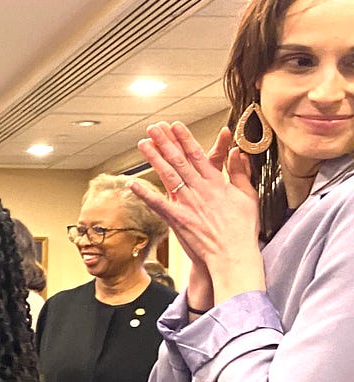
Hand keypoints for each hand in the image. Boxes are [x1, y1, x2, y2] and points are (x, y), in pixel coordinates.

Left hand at [133, 121, 264, 301]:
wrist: (234, 255)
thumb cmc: (242, 229)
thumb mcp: (248, 197)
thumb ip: (240, 173)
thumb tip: (237, 153)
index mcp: (216, 184)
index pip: (198, 155)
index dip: (185, 139)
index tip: (175, 126)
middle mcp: (201, 190)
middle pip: (180, 161)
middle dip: (166, 142)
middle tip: (154, 127)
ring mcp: (188, 204)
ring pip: (168, 176)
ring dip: (154, 159)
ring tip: (143, 144)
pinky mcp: (178, 219)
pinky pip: (158, 204)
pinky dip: (145, 193)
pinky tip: (132, 183)